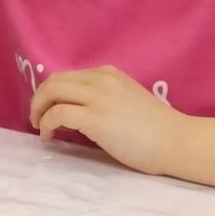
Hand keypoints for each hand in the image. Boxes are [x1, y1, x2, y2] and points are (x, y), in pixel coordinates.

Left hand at [29, 66, 188, 174]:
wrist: (178, 141)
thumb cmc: (157, 128)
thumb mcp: (126, 99)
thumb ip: (103, 97)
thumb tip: (75, 110)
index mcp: (108, 74)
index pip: (68, 76)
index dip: (51, 92)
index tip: (48, 108)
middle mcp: (100, 80)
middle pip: (54, 81)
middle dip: (39, 99)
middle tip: (37, 118)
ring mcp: (97, 97)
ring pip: (52, 93)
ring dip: (39, 110)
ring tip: (40, 127)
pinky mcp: (95, 118)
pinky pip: (57, 114)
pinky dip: (46, 124)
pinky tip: (49, 136)